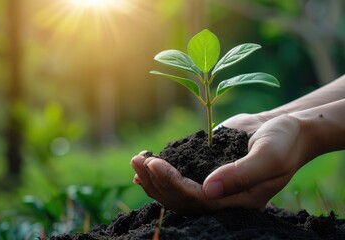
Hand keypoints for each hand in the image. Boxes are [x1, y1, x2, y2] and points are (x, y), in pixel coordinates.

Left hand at [131, 114, 310, 213]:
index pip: (198, 200)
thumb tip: (208, 189)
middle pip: (182, 199)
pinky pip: (181, 175)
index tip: (155, 164)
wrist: (285, 128)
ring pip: (177, 191)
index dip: (173, 184)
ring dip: (154, 178)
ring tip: (136, 160)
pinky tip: (145, 164)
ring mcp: (212, 183)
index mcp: (238, 200)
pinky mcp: (206, 167)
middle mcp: (222, 197)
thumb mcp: (269, 155)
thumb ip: (242, 174)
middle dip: (157, 182)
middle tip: (138, 162)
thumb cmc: (283, 141)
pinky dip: (161, 172)